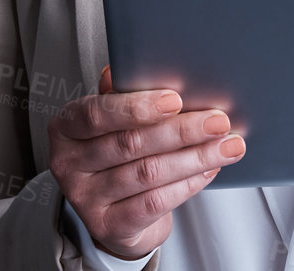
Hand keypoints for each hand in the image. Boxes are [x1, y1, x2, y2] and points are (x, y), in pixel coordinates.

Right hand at [48, 64, 244, 260]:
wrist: (114, 212)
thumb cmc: (117, 154)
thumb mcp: (113, 119)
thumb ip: (120, 94)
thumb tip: (128, 68)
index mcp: (66, 127)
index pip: (97, 113)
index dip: (136, 106)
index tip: (176, 99)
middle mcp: (68, 163)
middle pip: (129, 144)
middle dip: (181, 131)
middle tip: (219, 121)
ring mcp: (85, 198)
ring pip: (148, 174)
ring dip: (194, 158)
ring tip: (227, 146)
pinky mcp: (108, 226)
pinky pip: (154, 203)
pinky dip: (187, 184)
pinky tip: (208, 169)